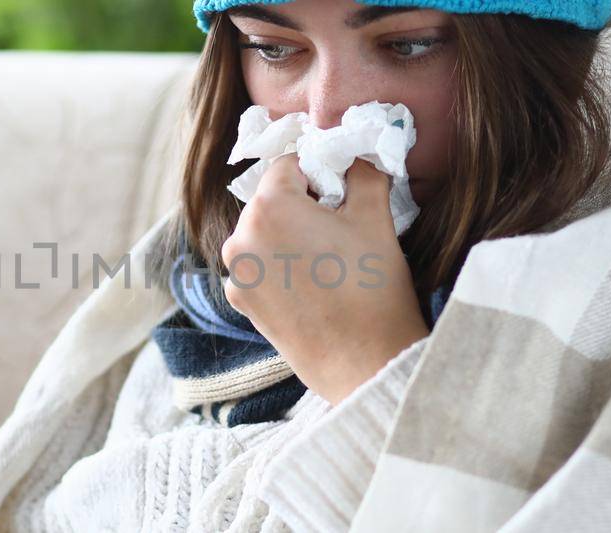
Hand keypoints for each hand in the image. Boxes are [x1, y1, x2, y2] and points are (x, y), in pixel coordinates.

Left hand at [220, 155, 429, 403]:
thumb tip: (357, 154)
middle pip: (272, 200)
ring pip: (264, 234)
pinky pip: (259, 266)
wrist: (364, 363)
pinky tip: (314, 284)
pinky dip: (281, 265)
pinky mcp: (241, 302)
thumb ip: (362, 172)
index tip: (343, 191)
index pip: (290, 165)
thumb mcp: (374, 216)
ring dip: (291, 235)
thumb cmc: (372, 287)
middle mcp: (239, 237)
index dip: (320, 172)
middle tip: (340, 227)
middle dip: (303, 205)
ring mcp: (236, 274)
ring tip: (329, 260)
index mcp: (268, 207)